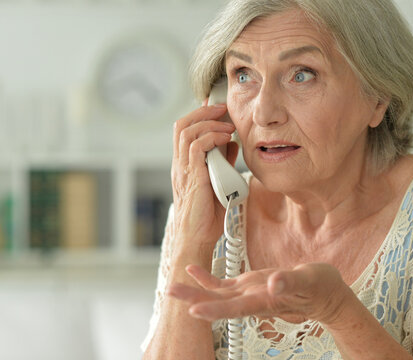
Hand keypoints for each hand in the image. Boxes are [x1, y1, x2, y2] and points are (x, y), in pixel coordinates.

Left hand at [167, 263, 350, 324]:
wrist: (323, 294)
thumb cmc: (320, 288)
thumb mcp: (310, 280)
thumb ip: (292, 282)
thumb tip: (274, 281)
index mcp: (265, 300)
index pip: (235, 308)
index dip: (214, 309)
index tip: (193, 310)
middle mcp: (252, 300)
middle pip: (218, 303)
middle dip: (193, 299)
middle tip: (170, 293)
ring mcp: (248, 293)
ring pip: (216, 295)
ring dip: (194, 290)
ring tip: (173, 285)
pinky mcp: (248, 285)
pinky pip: (223, 283)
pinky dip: (207, 278)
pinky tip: (193, 271)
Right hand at [171, 103, 238, 260]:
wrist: (197, 239)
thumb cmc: (207, 216)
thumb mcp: (218, 181)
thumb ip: (222, 162)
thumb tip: (232, 143)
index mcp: (184, 165)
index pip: (184, 131)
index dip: (199, 115)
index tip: (217, 108)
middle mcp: (180, 164)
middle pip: (181, 125)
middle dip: (203, 112)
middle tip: (223, 108)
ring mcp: (183, 170)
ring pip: (187, 131)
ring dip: (209, 123)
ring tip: (227, 124)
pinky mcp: (192, 177)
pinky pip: (196, 147)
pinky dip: (211, 137)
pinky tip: (226, 138)